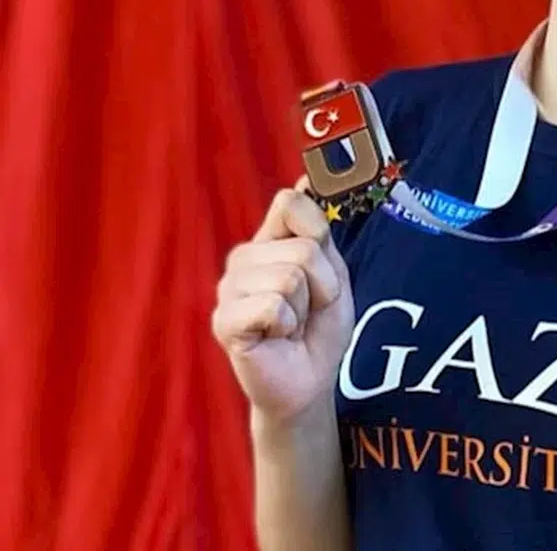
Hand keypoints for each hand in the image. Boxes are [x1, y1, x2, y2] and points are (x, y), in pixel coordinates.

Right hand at [211, 178, 354, 425]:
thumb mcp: (333, 273)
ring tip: (292, 325)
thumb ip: (319, 231)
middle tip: (310, 309)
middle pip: (303, 247)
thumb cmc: (319, 328)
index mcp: (268, 241)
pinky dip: (287, 325)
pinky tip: (276, 338)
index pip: (292, 203)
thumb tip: (306, 177)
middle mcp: (242, 258)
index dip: (320, 237)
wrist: (309, 380)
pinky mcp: (224, 320)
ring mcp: (228, 288)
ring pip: (290, 277)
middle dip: (324, 284)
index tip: (323, 269)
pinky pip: (272, 305)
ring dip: (307, 307)